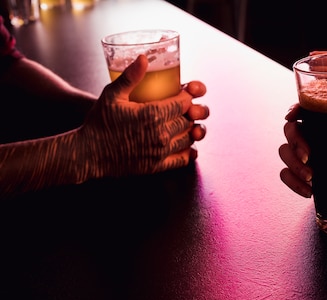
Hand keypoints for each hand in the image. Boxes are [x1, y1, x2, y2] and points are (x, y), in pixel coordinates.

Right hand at [76, 54, 209, 180]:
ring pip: (188, 139)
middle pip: (188, 120)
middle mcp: (160, 134)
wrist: (88, 154)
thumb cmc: (99, 122)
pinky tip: (188, 146)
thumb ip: (130, 76)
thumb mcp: (112, 95)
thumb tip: (144, 57)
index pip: (183, 103)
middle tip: (185, 109)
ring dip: (190, 131)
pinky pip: (182, 160)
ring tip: (184, 125)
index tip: (184, 94)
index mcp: (152, 114)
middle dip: (190, 113)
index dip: (187, 97)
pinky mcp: (157, 167)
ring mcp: (160, 152)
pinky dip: (189, 153)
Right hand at [278, 103, 326, 197]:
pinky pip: (285, 174)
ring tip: (311, 177)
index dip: (294, 109)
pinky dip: (293, 183)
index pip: (303, 107)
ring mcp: (299, 151)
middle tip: (309, 157)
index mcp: (320, 119)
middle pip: (289, 130)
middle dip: (296, 143)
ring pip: (283, 152)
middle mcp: (306, 132)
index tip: (293, 115)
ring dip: (294, 165)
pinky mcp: (297, 170)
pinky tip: (308, 191)